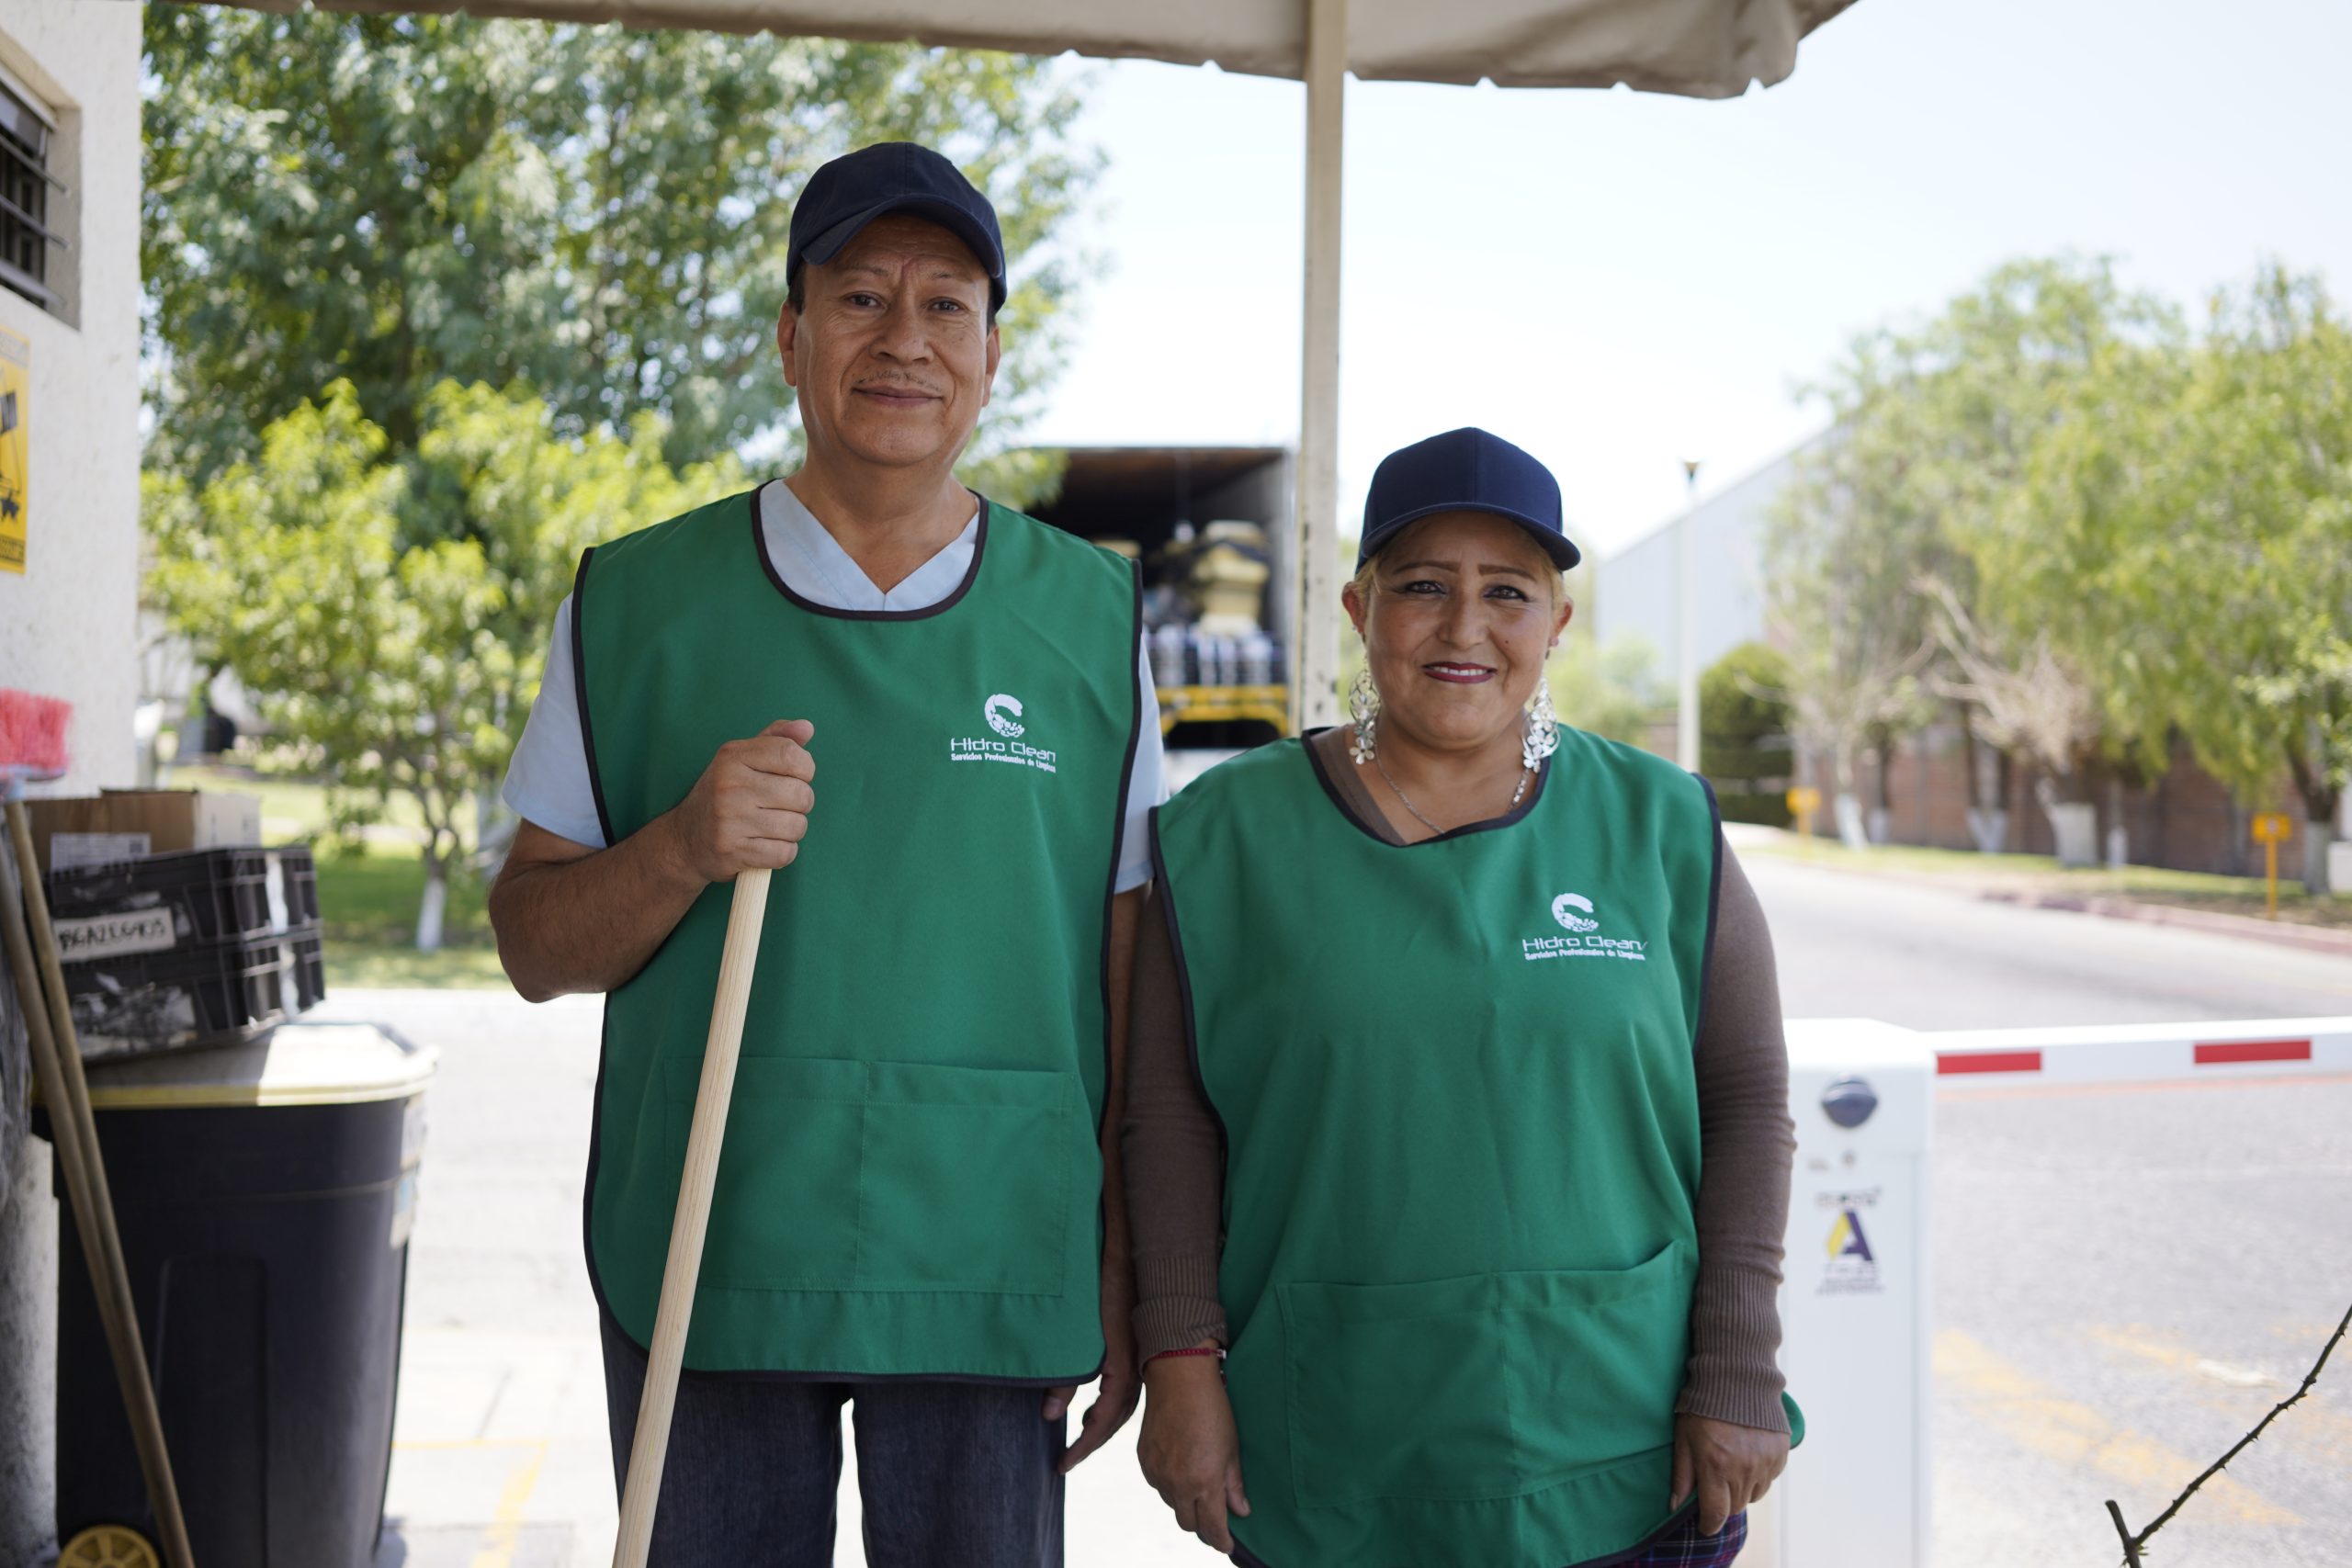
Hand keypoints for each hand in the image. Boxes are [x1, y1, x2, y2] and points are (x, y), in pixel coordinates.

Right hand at [663, 720, 815, 883]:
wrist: (684, 839)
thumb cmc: (724, 795)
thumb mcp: (742, 759)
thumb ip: (776, 740)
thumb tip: (807, 727)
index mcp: (733, 756)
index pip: (791, 755)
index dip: (805, 769)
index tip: (794, 777)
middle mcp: (729, 784)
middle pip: (801, 794)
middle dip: (800, 804)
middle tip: (779, 806)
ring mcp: (729, 818)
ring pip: (796, 826)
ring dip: (791, 831)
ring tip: (770, 826)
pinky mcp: (732, 850)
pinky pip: (784, 853)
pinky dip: (782, 853)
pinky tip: (764, 845)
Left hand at [1048, 1255, 1141, 1469]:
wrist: (1129, 1250)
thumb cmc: (1098, 1288)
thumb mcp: (1075, 1335)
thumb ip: (1063, 1378)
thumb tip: (1049, 1416)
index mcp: (1121, 1370)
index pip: (1103, 1424)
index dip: (1082, 1448)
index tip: (1062, 1466)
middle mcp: (1135, 1368)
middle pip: (1116, 1419)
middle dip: (1091, 1443)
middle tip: (1067, 1461)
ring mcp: (1138, 1356)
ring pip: (1123, 1404)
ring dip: (1102, 1424)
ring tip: (1079, 1437)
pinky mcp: (1135, 1345)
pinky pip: (1125, 1387)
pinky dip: (1108, 1404)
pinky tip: (1092, 1404)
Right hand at [1137, 1349, 1249, 1552]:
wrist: (1178, 1378)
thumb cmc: (1213, 1409)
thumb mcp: (1232, 1448)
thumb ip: (1234, 1484)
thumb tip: (1242, 1511)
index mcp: (1204, 1482)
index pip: (1212, 1528)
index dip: (1221, 1541)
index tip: (1227, 1545)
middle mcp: (1178, 1484)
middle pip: (1189, 1524)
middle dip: (1203, 1525)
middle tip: (1215, 1517)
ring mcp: (1158, 1473)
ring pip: (1172, 1505)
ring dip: (1186, 1504)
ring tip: (1198, 1486)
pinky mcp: (1144, 1461)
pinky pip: (1158, 1486)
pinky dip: (1170, 1486)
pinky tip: (1181, 1469)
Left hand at [1669, 1412, 1788, 1536]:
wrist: (1737, 1378)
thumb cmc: (1702, 1408)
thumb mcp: (1684, 1438)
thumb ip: (1682, 1475)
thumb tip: (1675, 1505)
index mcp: (1716, 1466)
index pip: (1716, 1513)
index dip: (1709, 1524)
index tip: (1705, 1524)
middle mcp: (1743, 1469)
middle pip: (1735, 1507)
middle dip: (1723, 1502)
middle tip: (1714, 1483)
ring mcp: (1765, 1463)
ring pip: (1753, 1495)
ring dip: (1741, 1489)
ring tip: (1731, 1466)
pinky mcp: (1780, 1455)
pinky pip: (1768, 1479)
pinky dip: (1758, 1476)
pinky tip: (1747, 1455)